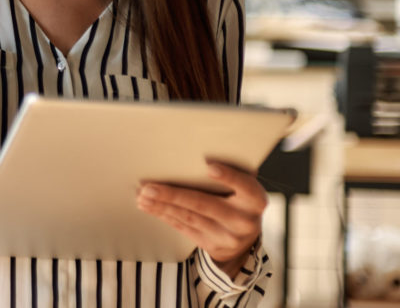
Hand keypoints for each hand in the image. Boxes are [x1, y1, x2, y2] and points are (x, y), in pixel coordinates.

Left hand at [136, 162, 266, 276]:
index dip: (229, 177)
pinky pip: (183, 227)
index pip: (245, 186)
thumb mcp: (244, 187)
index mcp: (255, 200)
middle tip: (149, 187)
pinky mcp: (211, 245)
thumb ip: (231, 173)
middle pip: (205, 205)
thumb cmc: (239, 200)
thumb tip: (199, 153)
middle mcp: (244, 221)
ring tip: (143, 195)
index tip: (209, 166)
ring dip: (162, 205)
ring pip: (189, 217)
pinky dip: (164, 215)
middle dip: (173, 195)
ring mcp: (227, 237)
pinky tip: (149, 206)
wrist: (244, 239)